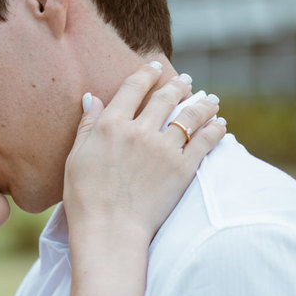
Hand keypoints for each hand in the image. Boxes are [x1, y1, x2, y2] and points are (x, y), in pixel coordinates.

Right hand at [63, 63, 225, 244]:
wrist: (109, 229)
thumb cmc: (85, 198)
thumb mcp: (76, 158)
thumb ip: (87, 126)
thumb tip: (92, 98)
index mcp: (110, 125)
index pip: (133, 88)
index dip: (146, 73)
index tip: (155, 66)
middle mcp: (139, 131)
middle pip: (165, 97)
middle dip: (178, 84)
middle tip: (185, 80)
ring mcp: (164, 149)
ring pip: (190, 115)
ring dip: (202, 103)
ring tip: (209, 99)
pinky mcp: (183, 168)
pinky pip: (206, 141)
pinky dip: (215, 129)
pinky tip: (220, 125)